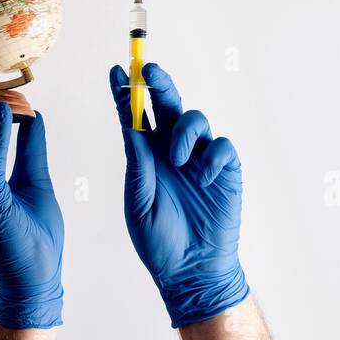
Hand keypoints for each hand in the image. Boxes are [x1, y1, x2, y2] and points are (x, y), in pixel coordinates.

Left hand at [108, 63, 249, 327]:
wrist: (191, 271)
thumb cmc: (159, 240)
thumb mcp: (139, 201)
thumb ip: (138, 164)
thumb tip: (131, 127)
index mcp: (146, 155)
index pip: (134, 115)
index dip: (125, 91)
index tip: (115, 70)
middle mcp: (172, 149)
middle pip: (166, 104)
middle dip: (158, 82)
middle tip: (148, 69)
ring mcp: (199, 158)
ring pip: (194, 118)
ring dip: (184, 131)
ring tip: (176, 158)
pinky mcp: (225, 170)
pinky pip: (221, 146)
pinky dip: (212, 157)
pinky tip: (204, 178)